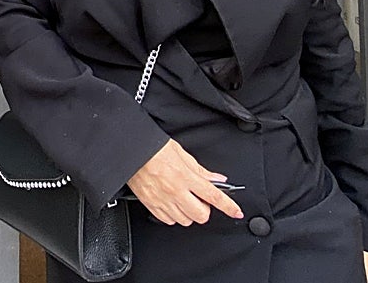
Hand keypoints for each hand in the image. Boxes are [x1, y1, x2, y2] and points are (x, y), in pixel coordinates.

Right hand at [126, 139, 243, 225]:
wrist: (131, 151)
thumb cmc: (153, 148)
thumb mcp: (181, 153)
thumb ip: (200, 170)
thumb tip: (217, 179)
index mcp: (185, 176)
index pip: (213, 195)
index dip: (228, 206)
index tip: (236, 211)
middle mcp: (176, 191)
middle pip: (201, 215)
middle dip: (204, 209)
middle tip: (199, 198)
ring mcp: (164, 201)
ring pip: (186, 220)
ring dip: (189, 212)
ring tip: (183, 198)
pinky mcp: (152, 206)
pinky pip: (170, 221)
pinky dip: (174, 215)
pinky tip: (171, 202)